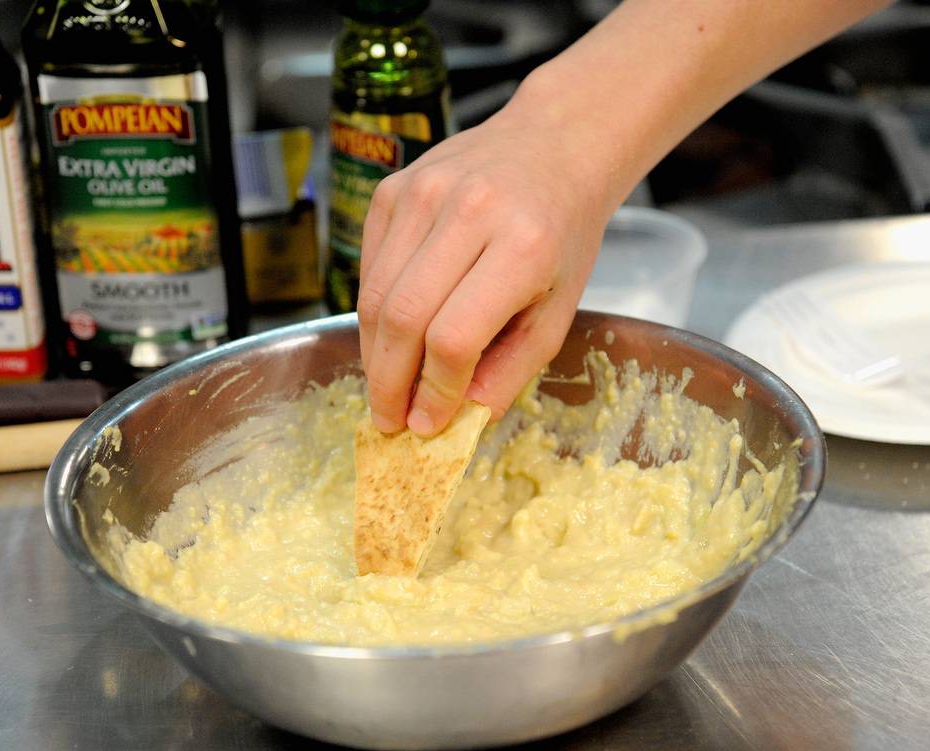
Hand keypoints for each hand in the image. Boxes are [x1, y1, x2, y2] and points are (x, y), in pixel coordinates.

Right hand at [357, 98, 616, 436]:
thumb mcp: (558, 310)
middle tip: (388, 420)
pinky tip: (391, 335)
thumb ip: (510, 369)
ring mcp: (422, 194)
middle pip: (403, 318)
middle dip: (389, 383)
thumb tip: (457, 418)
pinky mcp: (392, 189)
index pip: (454, 337)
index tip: (427, 424)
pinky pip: (368, 268)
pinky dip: (373, 312)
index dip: (434, 390)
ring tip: (385, 386)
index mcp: (522, 246)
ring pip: (374, 296)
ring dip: (374, 354)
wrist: (553, 148)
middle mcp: (468, 212)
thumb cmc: (561, 234)